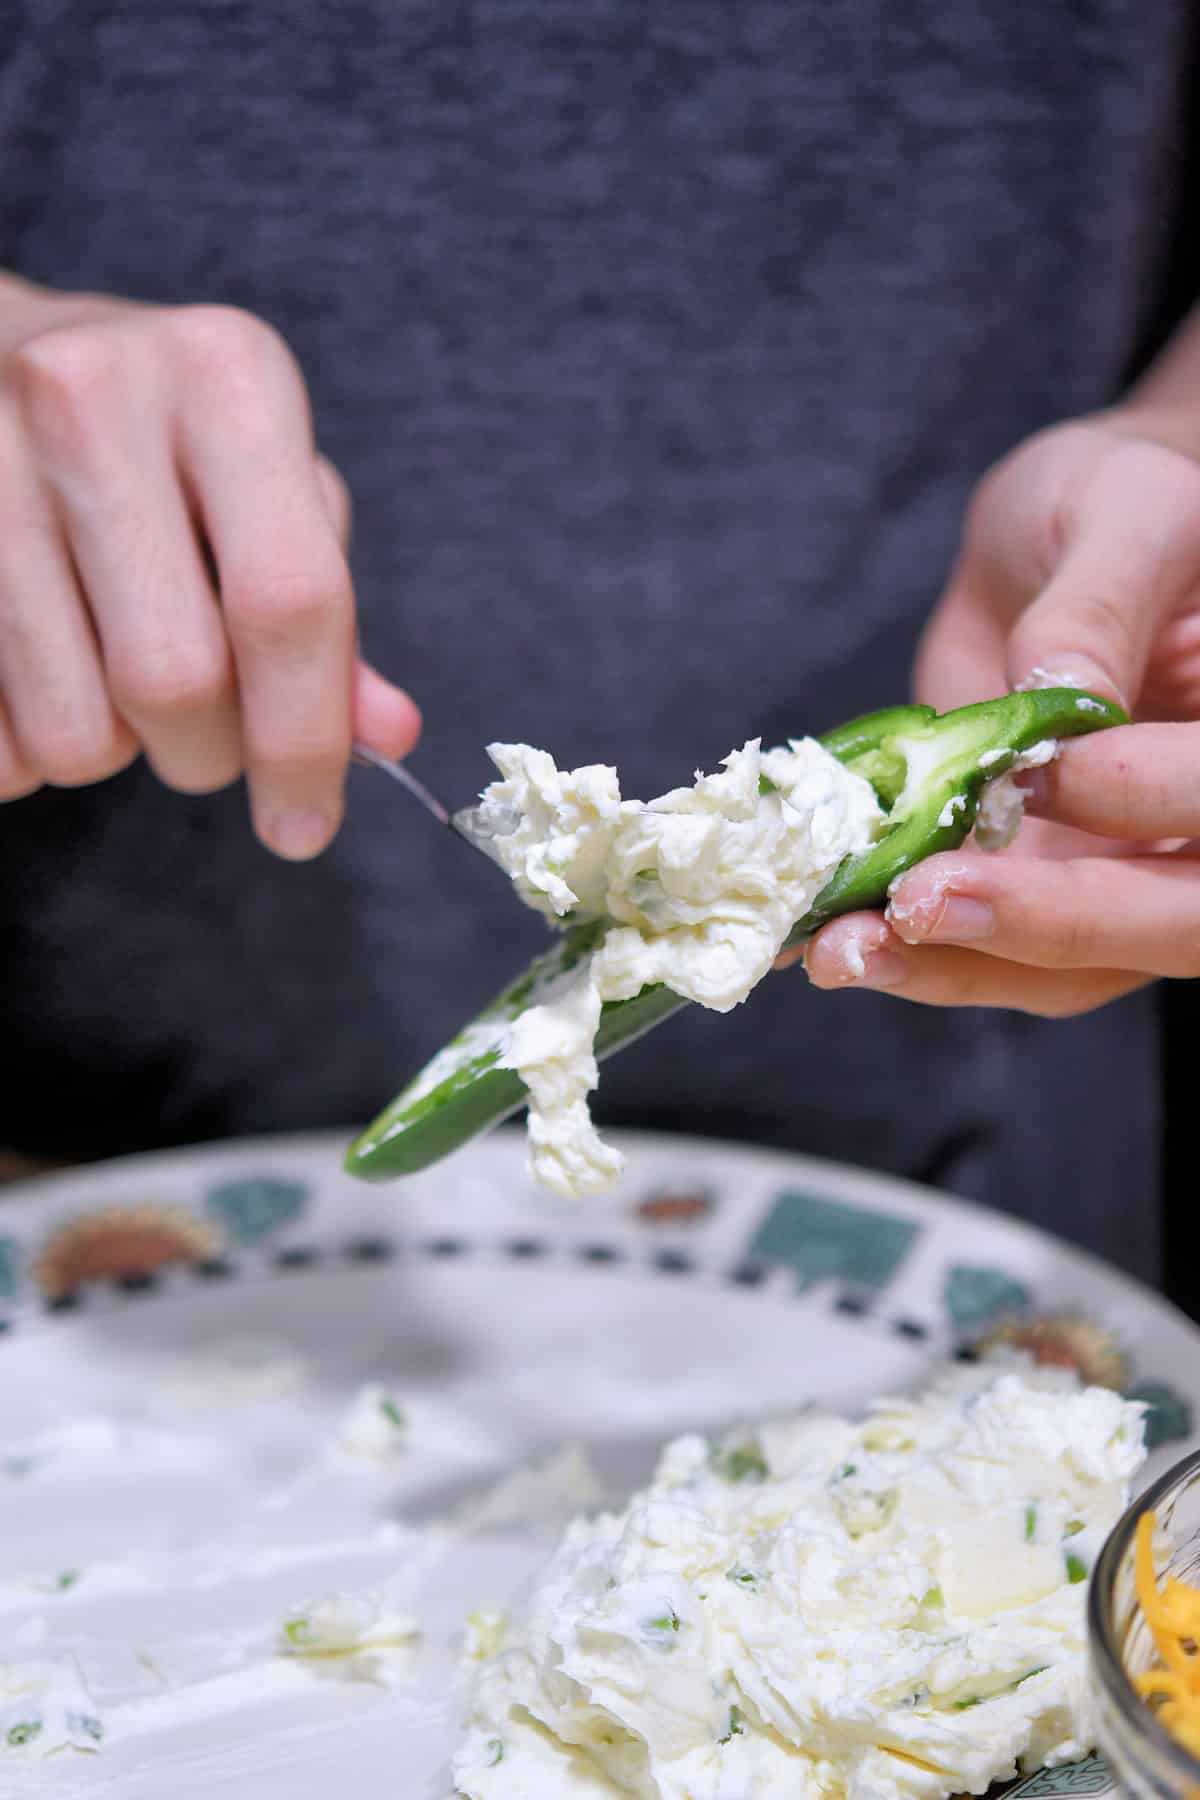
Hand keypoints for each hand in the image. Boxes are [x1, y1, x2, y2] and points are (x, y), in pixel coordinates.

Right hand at [0, 275, 419, 856]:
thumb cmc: (160, 437)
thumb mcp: (264, 488)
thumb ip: (328, 616)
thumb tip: (387, 735)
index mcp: (227, 377)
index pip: (288, 603)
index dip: (304, 742)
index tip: (305, 826)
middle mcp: (96, 396)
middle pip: (176, 680)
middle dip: (204, 756)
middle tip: (201, 738)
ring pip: (71, 724)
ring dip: (107, 753)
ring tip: (108, 682)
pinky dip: (24, 752)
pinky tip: (36, 678)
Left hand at [803, 415, 1199, 1012]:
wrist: (1055, 544)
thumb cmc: (1117, 504)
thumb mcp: (1121, 514)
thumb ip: (1098, 604)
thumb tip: (1062, 692)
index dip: (1145, 794)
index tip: (1053, 768)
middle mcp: (1194, 831)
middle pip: (1159, 924)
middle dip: (1042, 925)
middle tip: (921, 901)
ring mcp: (1114, 874)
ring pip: (1065, 969)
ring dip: (949, 965)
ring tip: (841, 947)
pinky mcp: (1027, 887)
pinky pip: (981, 948)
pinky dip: (904, 954)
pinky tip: (825, 939)